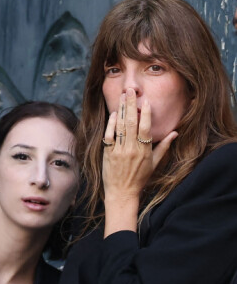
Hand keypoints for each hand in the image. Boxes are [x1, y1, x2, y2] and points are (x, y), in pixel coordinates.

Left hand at [101, 88, 176, 233]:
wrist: (122, 193)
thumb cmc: (140, 178)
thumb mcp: (155, 163)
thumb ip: (164, 147)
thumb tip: (175, 133)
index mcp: (144, 151)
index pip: (146, 129)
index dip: (146, 114)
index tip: (146, 101)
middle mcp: (132, 149)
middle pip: (132, 123)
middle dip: (131, 105)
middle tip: (131, 90)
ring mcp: (119, 151)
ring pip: (120, 127)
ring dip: (121, 110)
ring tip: (122, 96)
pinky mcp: (108, 153)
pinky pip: (109, 136)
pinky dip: (111, 124)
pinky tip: (114, 114)